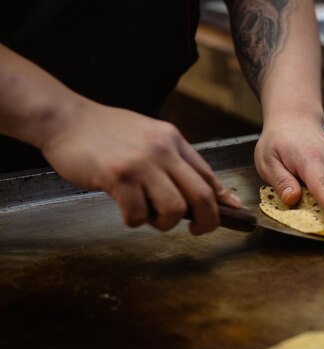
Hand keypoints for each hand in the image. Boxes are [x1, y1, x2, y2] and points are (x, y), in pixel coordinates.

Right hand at [40, 102, 240, 234]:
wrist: (65, 119)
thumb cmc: (107, 133)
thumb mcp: (150, 137)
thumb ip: (175, 161)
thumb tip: (203, 187)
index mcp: (173, 140)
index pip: (208, 174)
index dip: (222, 199)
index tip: (232, 212)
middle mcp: (163, 149)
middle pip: (201, 195)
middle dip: (206, 221)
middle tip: (196, 230)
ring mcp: (141, 162)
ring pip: (174, 209)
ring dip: (164, 222)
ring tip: (148, 215)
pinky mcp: (118, 176)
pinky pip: (138, 214)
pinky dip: (133, 221)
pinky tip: (124, 210)